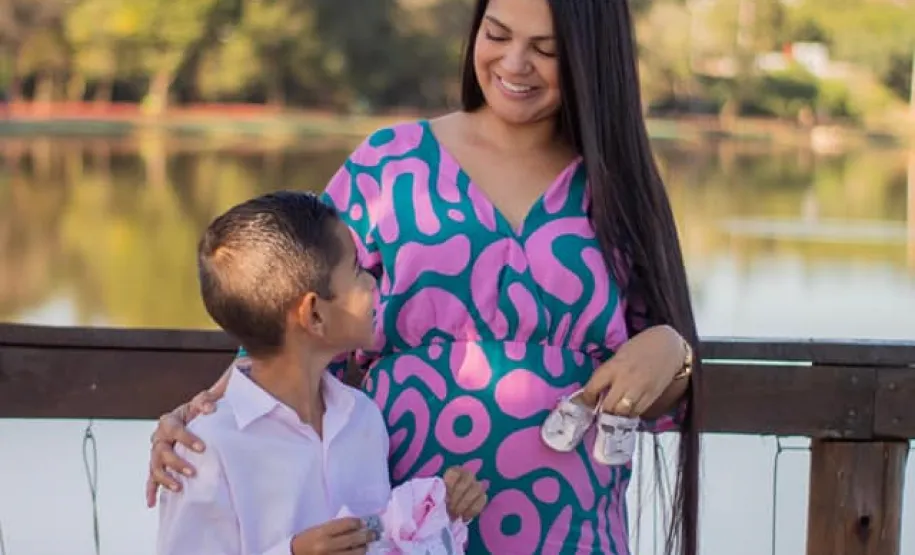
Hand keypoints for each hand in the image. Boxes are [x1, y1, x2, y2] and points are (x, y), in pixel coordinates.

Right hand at [144, 388, 222, 507]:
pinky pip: (151, 479)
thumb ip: (206, 400)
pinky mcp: (158, 465)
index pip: (174, 429)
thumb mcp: (203, 401)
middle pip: (162, 451)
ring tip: (179, 487)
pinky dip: (150, 491)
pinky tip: (151, 503)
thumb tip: (209, 408)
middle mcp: (159, 437)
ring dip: (166, 478)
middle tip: (192, 472)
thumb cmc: (199, 411)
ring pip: (155, 467)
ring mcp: (157, 453)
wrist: (195, 419)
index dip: (186, 438)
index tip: (202, 448)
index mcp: (169, 421)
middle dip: (176, 463)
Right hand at [291, 517, 376, 554]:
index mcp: (323, 532)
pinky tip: (358, 553)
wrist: (295, 554)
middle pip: (353, 539)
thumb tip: (357, 525)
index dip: (358, 522)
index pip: (346, 524)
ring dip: (363, 548)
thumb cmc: (308, 539)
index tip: (363, 522)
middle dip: (366, 535)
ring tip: (365, 545)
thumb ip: (336, 527)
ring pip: (355, 553)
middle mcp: (327, 546)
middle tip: (373, 534)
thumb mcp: (319, 529)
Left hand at [443, 466, 486, 520]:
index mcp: (454, 472)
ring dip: (465, 504)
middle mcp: (467, 475)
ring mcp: (477, 485)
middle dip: (457, 496)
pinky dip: (472, 510)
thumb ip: (438, 494)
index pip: (454, 472)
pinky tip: (464, 517)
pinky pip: (482, 500)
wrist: (449, 512)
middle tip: (450, 509)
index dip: (449, 485)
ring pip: (477, 489)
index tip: (445, 499)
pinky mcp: (482, 497)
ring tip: (456, 514)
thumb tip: (441, 500)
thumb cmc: (442, 501)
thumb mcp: (436, 496)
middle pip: (467, 479)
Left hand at [582, 325, 686, 416]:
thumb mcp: (619, 355)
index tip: (587, 401)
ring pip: (623, 413)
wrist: (668, 345)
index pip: (593, 388)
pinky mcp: (652, 397)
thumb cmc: (641, 346)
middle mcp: (625, 380)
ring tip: (615, 412)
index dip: (587, 398)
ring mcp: (640, 390)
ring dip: (616, 415)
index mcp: (613, 366)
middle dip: (603, 410)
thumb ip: (609, 372)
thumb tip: (598, 390)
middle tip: (602, 409)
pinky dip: (630, 414)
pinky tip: (628, 410)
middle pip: (608, 406)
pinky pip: (637, 412)